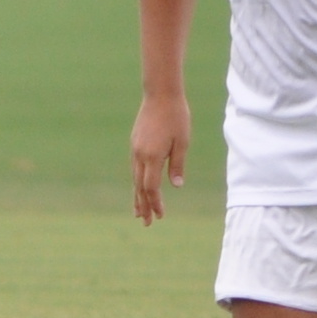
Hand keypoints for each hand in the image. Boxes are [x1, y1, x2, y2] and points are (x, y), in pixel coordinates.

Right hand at [131, 89, 187, 224]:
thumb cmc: (176, 117)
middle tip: (146, 223)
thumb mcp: (182, 142)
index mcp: (152, 157)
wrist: (160, 94)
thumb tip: (176, 185)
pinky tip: (139, 187)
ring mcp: (135, 149)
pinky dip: (137, 182)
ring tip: (139, 211)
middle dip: (144, 206)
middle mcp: (140, 155)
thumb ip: (177, 165)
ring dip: (137, 196)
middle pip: (140, 187)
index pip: (151, 188)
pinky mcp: (134, 143)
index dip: (155, 203)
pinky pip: (134, 168)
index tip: (160, 215)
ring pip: (135, 178)